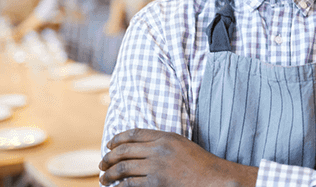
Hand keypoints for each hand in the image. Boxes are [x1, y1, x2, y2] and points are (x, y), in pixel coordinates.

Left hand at [99, 129, 257, 186]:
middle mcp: (159, 149)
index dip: (117, 139)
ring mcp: (157, 166)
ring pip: (123, 168)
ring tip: (104, 179)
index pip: (134, 134)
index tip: (109, 145)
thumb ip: (161, 143)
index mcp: (165, 137)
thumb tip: (138, 148)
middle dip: (108, 157)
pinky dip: (119, 186)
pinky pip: (130, 184)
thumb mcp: (181, 145)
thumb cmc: (200, 165)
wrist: (213, 179)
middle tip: (102, 165)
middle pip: (124, 150)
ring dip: (109, 174)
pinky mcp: (156, 183)